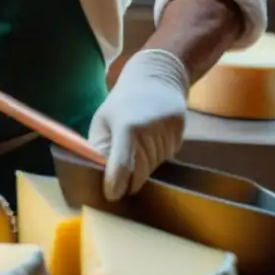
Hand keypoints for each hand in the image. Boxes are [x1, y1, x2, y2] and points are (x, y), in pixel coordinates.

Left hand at [87, 48, 188, 200]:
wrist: (158, 77)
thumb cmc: (123, 101)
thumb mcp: (103, 119)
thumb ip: (99, 146)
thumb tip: (94, 174)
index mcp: (127, 126)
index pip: (123, 163)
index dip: (116, 183)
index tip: (111, 196)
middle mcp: (150, 132)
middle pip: (139, 173)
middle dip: (127, 182)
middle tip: (117, 186)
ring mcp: (168, 135)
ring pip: (152, 169)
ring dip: (140, 168)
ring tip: (133, 150)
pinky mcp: (180, 137)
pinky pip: (163, 159)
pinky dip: (153, 158)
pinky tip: (148, 142)